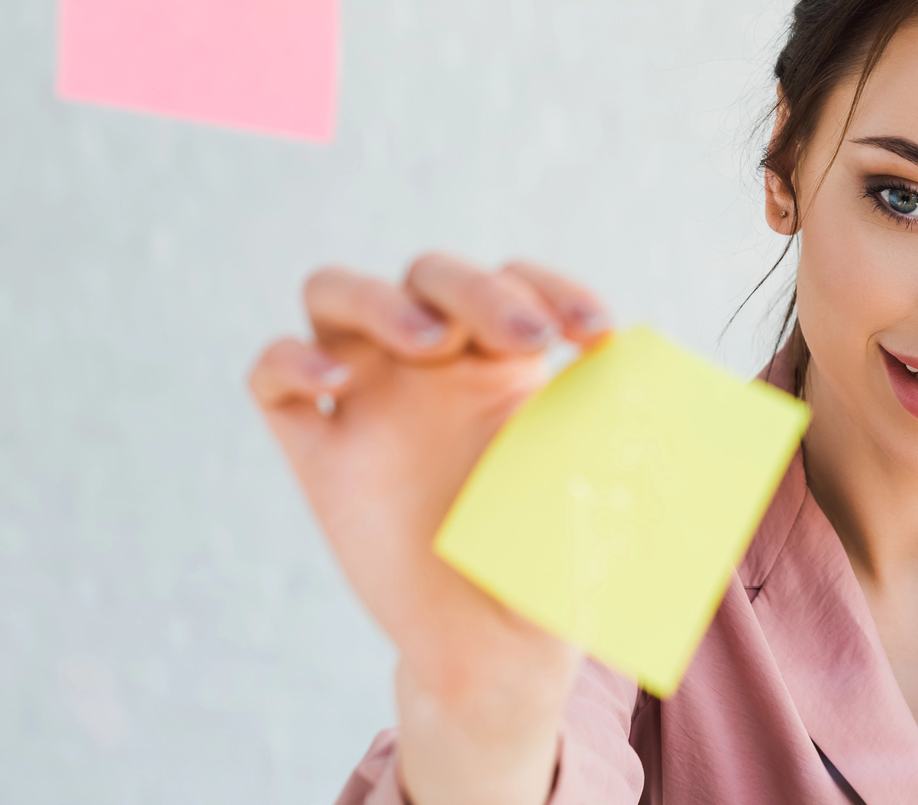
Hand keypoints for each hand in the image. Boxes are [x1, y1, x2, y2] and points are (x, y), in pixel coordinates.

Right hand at [249, 254, 612, 804]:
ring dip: (381, 301)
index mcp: (504, 359)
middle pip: (431, 274)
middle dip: (480, 290)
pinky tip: (332, 384)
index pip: (518, 282)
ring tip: (430, 341)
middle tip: (529, 339)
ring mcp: (369, 398)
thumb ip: (610, 446)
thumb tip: (646, 412)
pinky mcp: (318, 452)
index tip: (597, 335)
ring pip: (336, 294)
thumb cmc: (550, 557)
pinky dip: (290, 362)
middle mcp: (431, 363)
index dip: (555, 289)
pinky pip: (271, 379)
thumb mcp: (595, 495)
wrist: (488, 642)